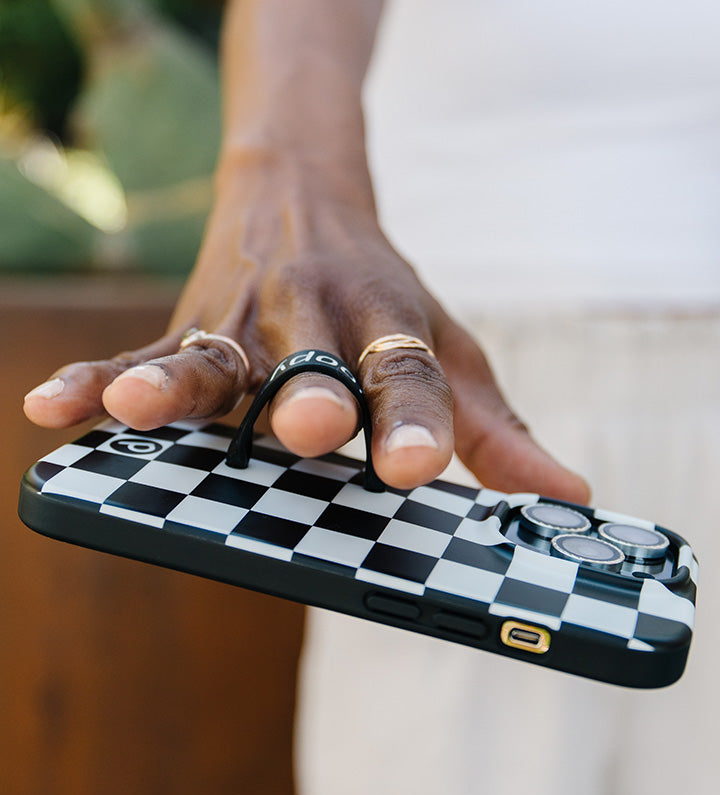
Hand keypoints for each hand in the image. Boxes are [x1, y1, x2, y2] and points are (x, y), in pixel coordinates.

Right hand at [24, 151, 588, 501]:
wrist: (304, 195)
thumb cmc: (381, 298)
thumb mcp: (447, 349)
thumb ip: (493, 428)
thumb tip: (569, 497)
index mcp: (386, 328)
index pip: (407, 376)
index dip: (415, 422)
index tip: (417, 468)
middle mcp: (314, 322)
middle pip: (309, 362)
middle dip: (306, 397)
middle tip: (307, 427)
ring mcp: (243, 323)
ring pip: (210, 355)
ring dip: (179, 383)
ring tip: (144, 410)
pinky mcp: (188, 326)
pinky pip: (139, 355)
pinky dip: (96, 381)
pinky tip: (54, 409)